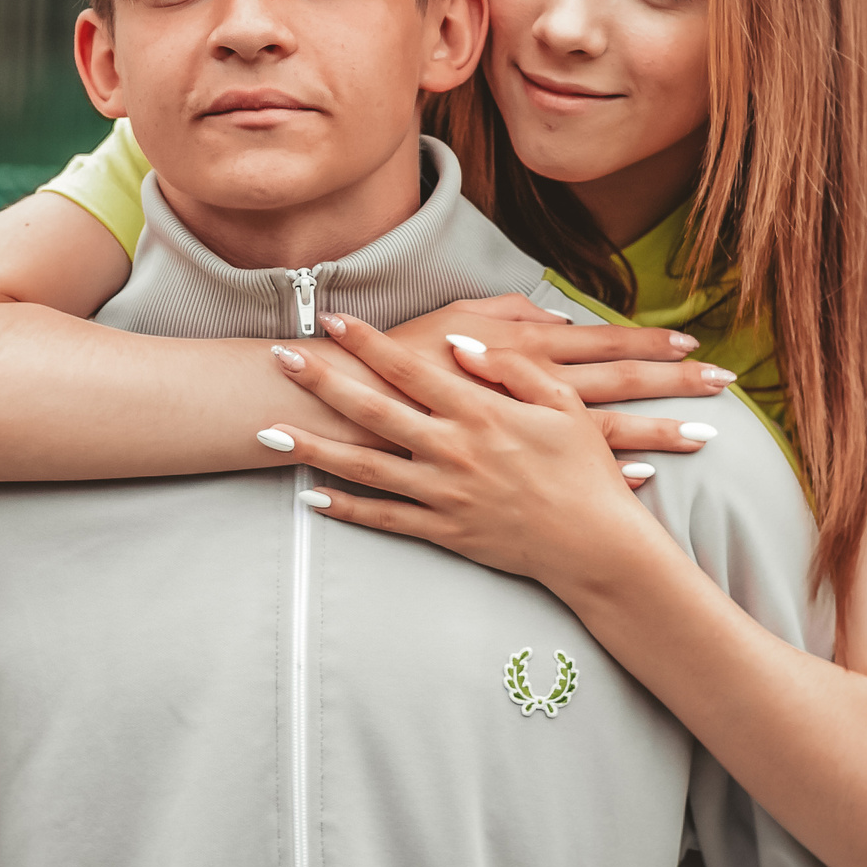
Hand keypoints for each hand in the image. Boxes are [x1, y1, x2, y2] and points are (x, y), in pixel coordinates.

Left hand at [262, 314, 693, 590]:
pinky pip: (384, 518)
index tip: (332, 319)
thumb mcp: (564, 406)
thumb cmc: (586, 471)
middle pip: (372, 410)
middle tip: (278, 359)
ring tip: (268, 433)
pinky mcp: (443, 530)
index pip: (411, 367)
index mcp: (482, 412)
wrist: (598, 547)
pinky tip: (310, 497)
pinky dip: (345, 508)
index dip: (368, 342)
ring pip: (364, 468)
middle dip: (321, 383)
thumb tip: (460, 346)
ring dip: (313, 448)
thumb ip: (511, 370)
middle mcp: (453, 450)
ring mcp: (443, 494)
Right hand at [379, 293, 734, 453]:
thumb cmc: (406, 353)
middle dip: (672, 386)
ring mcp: (524, 436)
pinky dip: (610, 475)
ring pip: (603, 435)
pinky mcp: (515, 466)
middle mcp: (532, 393)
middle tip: (723, 384)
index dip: (647, 344)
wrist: (352, 406)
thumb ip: (511, 318)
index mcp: (522, 351)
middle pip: (617, 389)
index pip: (600, 346)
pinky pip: (568, 475)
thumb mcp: (457, 318)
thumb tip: (560, 321)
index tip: (694, 343)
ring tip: (702, 438)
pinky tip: (648, 478)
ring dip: (655, 435)